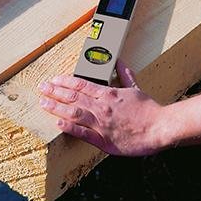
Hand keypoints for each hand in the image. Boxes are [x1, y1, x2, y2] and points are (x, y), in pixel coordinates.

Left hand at [39, 61, 170, 155]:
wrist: (159, 127)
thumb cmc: (148, 110)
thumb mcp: (136, 88)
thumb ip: (125, 74)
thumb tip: (120, 61)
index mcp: (109, 93)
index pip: (82, 84)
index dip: (65, 81)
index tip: (54, 79)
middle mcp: (102, 106)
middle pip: (74, 96)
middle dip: (55, 91)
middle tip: (42, 88)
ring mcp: (101, 123)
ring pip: (74, 112)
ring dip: (56, 107)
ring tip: (43, 103)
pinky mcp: (104, 139)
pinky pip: (83, 132)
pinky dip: (69, 127)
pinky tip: (58, 123)